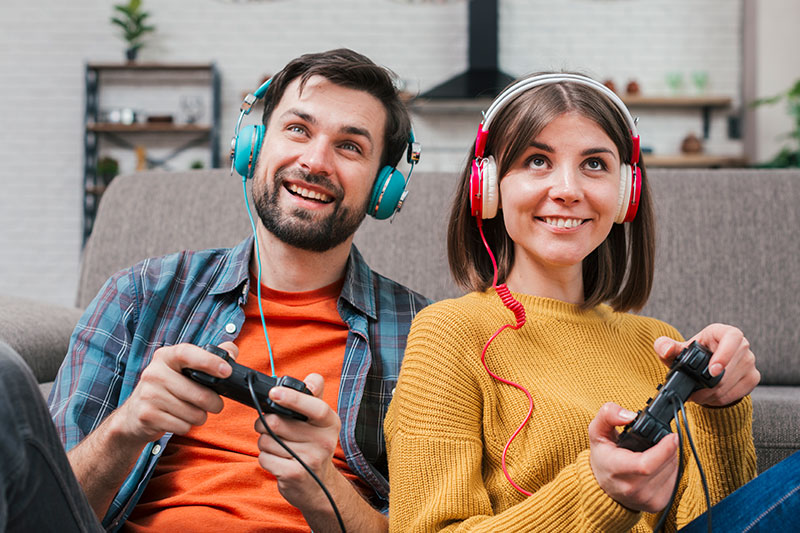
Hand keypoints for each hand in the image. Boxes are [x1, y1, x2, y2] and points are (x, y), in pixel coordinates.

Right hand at [114, 342, 235, 444]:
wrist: (133, 414)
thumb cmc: (167, 388)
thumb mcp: (183, 368)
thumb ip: (209, 356)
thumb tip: (231, 352)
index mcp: (165, 356)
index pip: (187, 353)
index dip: (209, 361)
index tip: (227, 371)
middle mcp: (154, 373)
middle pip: (199, 394)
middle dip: (215, 404)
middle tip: (214, 404)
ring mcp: (148, 395)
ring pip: (193, 413)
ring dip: (199, 416)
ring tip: (191, 411)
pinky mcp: (147, 416)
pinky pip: (182, 426)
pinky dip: (186, 426)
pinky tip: (177, 419)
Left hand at [254, 373, 341, 510]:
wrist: (319, 487)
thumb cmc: (313, 447)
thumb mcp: (319, 422)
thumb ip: (313, 397)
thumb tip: (312, 378)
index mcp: (330, 423)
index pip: (316, 407)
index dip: (294, 398)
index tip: (275, 393)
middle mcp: (324, 441)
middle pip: (277, 423)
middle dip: (264, 423)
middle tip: (270, 427)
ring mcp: (310, 459)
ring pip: (266, 440)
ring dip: (264, 443)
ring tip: (278, 447)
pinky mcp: (295, 475)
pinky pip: (265, 458)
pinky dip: (265, 458)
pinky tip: (278, 461)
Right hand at [589, 402, 678, 512]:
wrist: (604, 488)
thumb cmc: (603, 457)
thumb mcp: (597, 431)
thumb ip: (608, 415)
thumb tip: (630, 415)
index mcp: (615, 470)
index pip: (646, 465)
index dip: (664, 449)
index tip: (671, 436)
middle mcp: (631, 488)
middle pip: (664, 465)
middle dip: (669, 448)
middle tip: (663, 438)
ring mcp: (646, 499)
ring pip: (672, 471)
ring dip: (671, 457)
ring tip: (658, 451)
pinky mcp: (658, 504)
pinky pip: (675, 481)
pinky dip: (671, 468)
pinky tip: (659, 464)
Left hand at [654, 324, 759, 406]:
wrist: (703, 368)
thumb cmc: (691, 354)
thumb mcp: (676, 350)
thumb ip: (665, 346)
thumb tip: (666, 349)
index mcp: (723, 332)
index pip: (732, 337)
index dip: (725, 354)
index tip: (713, 370)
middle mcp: (741, 345)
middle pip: (732, 366)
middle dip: (710, 384)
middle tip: (694, 393)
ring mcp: (749, 362)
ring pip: (734, 382)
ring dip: (714, 394)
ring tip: (698, 395)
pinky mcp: (753, 377)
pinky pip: (739, 392)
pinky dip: (722, 399)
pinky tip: (710, 397)